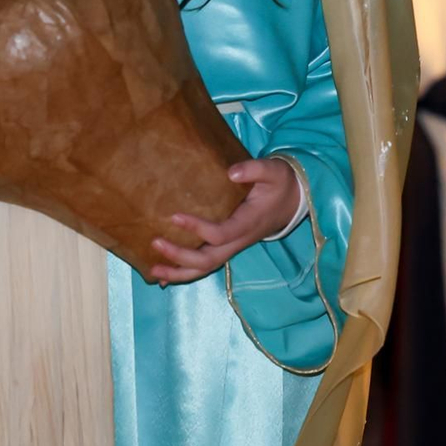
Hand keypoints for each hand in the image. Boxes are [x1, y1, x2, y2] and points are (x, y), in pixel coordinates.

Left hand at [149, 157, 300, 283]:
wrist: (291, 201)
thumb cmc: (279, 183)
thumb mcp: (273, 171)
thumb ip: (254, 169)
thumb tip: (231, 173)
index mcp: (248, 223)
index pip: (220, 233)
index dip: (197, 229)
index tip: (174, 216)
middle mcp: (239, 240)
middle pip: (208, 259)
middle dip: (181, 256)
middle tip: (155, 241)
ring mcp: (233, 247)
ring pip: (205, 268)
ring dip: (179, 271)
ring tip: (154, 269)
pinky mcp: (227, 247)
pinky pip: (205, 265)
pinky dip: (184, 273)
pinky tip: (163, 276)